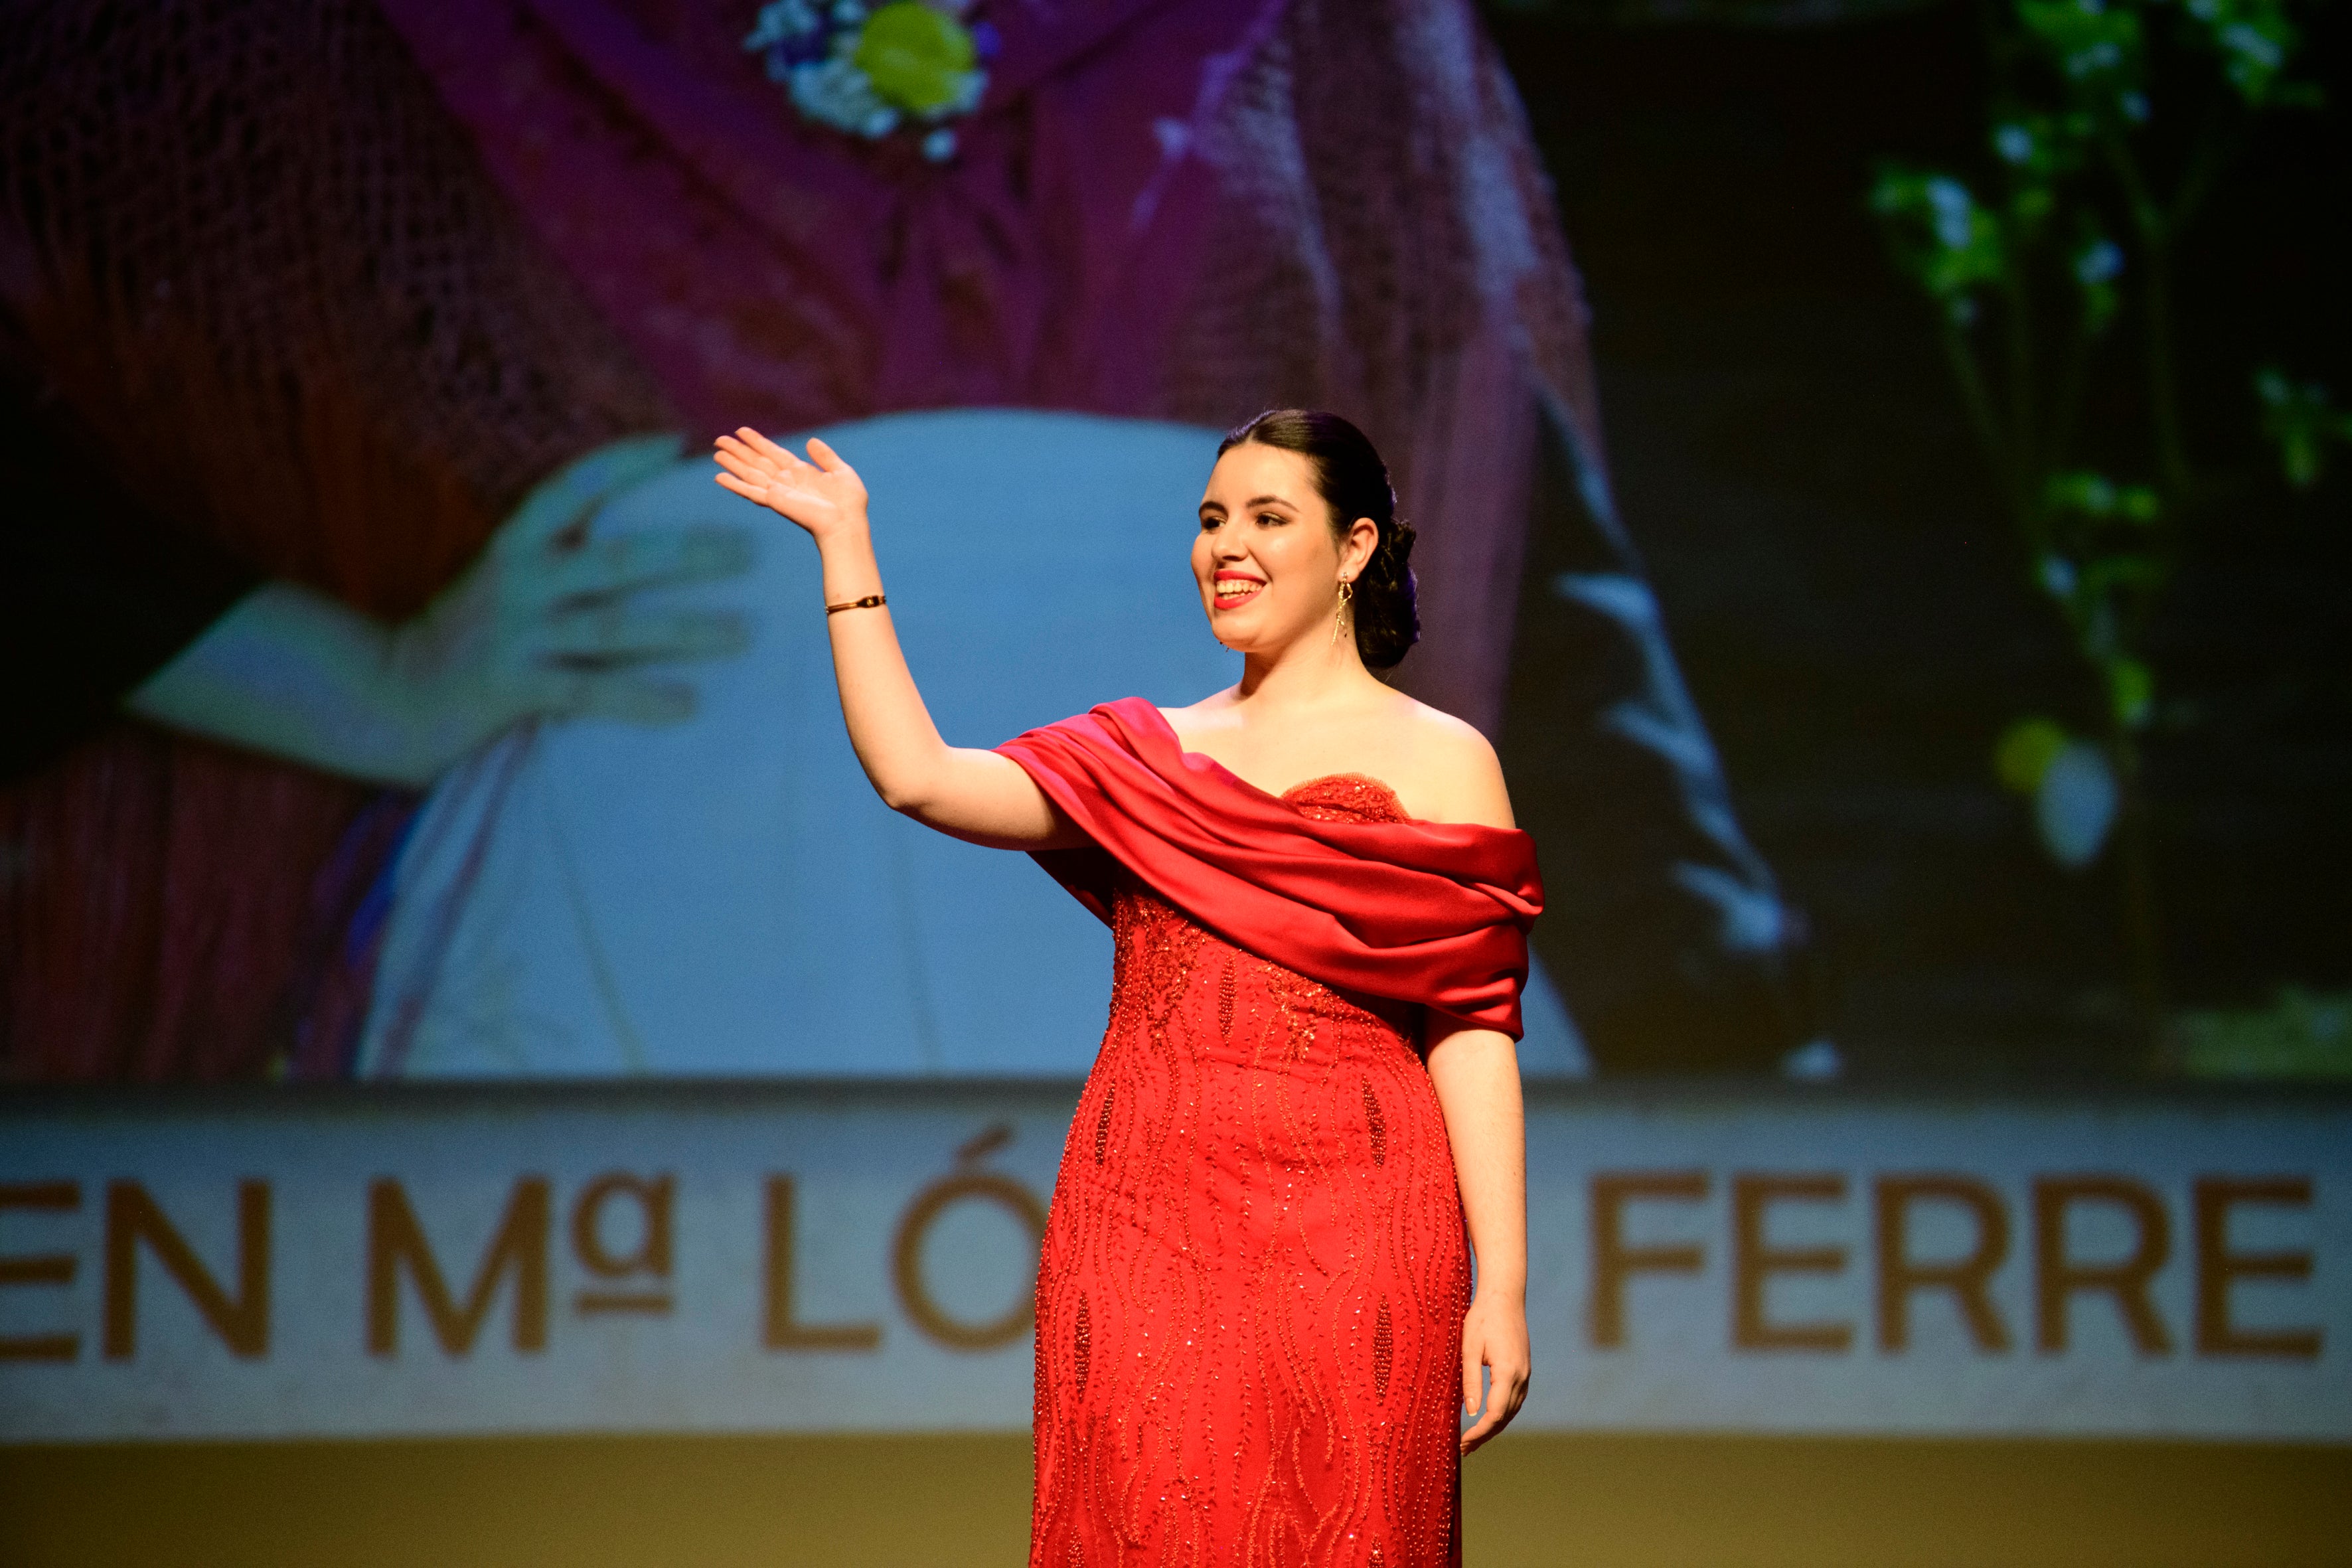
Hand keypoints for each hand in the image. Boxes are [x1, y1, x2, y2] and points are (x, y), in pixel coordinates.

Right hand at [385, 433, 753, 772]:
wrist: (393, 696)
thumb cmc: (471, 634)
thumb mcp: (507, 580)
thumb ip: (561, 557)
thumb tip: (651, 541)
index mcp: (516, 544)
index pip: (571, 487)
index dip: (622, 463)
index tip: (676, 444)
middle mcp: (520, 581)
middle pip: (617, 559)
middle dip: (688, 553)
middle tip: (751, 550)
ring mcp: (520, 633)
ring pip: (616, 625)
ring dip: (685, 628)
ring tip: (743, 632)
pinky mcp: (516, 687)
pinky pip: (591, 689)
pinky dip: (641, 697)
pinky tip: (688, 705)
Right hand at [712, 429, 868, 542]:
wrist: (846, 523)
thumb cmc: (849, 504)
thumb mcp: (841, 472)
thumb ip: (825, 456)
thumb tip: (810, 441)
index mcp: (800, 472)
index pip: (773, 453)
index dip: (758, 442)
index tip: (741, 431)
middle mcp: (786, 481)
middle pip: (757, 462)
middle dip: (739, 451)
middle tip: (719, 439)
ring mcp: (778, 491)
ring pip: (749, 473)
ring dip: (733, 463)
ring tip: (716, 453)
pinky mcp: (774, 501)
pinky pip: (750, 491)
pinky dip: (734, 484)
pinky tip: (720, 477)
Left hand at [1460, 1289, 1529, 1453]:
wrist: (1504, 1296)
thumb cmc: (1482, 1319)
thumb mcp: (1469, 1349)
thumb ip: (1470, 1381)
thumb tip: (1471, 1414)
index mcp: (1508, 1372)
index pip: (1495, 1414)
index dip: (1479, 1433)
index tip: (1462, 1444)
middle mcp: (1522, 1376)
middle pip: (1505, 1417)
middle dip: (1485, 1435)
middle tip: (1464, 1450)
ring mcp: (1526, 1373)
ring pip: (1512, 1410)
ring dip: (1494, 1427)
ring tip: (1473, 1440)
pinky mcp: (1524, 1369)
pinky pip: (1515, 1400)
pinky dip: (1502, 1414)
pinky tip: (1488, 1418)